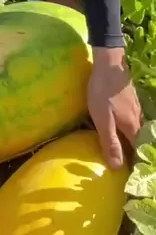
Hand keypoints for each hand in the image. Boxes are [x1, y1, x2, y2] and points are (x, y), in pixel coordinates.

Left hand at [88, 47, 142, 168]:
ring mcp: (135, 109)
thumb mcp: (102, 119)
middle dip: (133, 154)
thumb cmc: (103, 92)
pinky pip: (132, 121)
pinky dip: (128, 129)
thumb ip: (110, 142)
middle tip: (125, 165)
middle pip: (138, 142)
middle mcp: (137, 120)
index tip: (128, 176)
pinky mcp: (130, 100)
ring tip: (122, 150)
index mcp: (131, 128)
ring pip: (135, 131)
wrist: (109, 63)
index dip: (133, 165)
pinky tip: (120, 128)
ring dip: (130, 141)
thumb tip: (117, 167)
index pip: (136, 153)